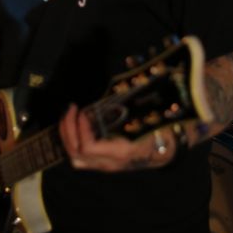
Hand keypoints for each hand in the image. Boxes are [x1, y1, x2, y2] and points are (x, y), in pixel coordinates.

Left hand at [58, 104, 172, 171]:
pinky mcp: (102, 162)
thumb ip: (134, 100)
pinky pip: (81, 157)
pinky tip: (75, 124)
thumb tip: (128, 67)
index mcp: (122, 152)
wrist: (165, 151)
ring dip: (67, 136)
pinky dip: (73, 140)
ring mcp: (105, 165)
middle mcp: (111, 163)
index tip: (83, 110)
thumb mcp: (149, 115)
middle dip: (68, 130)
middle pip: (77, 154)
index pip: (89, 147)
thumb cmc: (158, 129)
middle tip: (72, 108)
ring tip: (69, 115)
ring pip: (76, 159)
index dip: (81, 128)